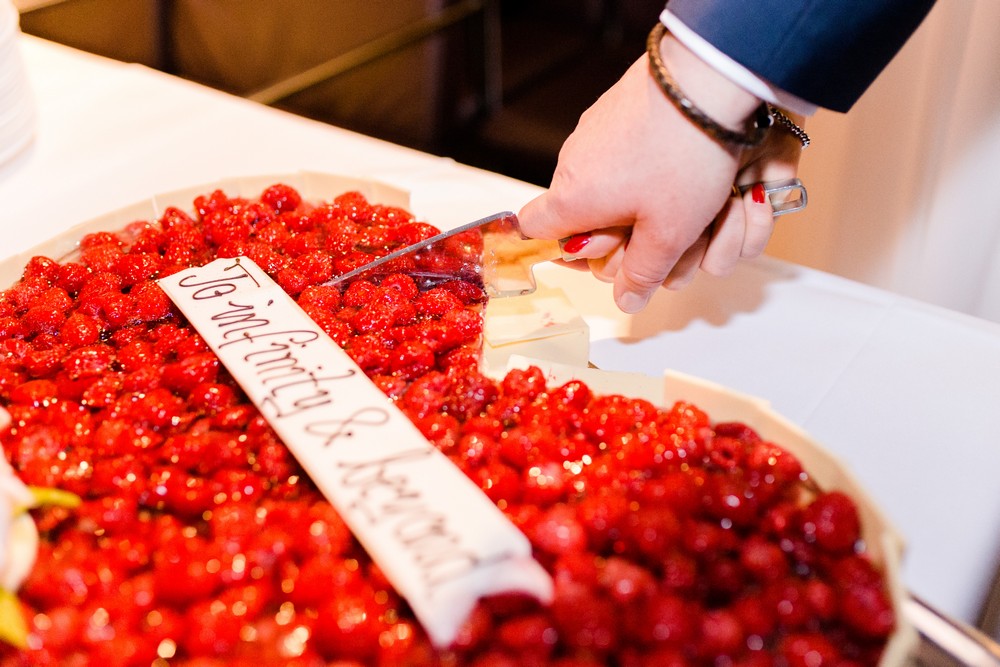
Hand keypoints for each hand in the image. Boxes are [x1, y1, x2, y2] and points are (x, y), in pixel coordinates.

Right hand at [518, 30, 799, 313]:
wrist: (706, 82)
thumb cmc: (683, 158)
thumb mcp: (669, 233)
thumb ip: (643, 273)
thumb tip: (626, 302)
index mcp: (572, 199)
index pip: (534, 234)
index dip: (562, 252)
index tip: (599, 256)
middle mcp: (572, 165)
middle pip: (580, 216)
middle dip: (619, 235)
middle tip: (661, 234)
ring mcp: (592, 134)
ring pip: (605, 186)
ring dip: (637, 203)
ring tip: (681, 198)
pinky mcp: (615, 111)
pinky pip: (620, 154)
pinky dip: (644, 167)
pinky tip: (679, 165)